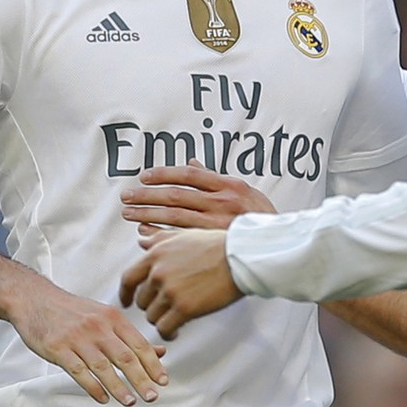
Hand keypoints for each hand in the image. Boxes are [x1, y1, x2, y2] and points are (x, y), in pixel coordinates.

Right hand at [7, 281, 168, 405]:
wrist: (35, 299)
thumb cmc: (72, 310)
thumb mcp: (105, 316)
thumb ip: (130, 336)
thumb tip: (160, 352)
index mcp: (113, 318)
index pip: (139, 343)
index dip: (153, 364)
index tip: (163, 380)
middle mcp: (98, 327)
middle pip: (125, 356)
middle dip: (141, 379)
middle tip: (152, 396)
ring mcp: (77, 337)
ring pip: (103, 366)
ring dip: (118, 387)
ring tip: (130, 401)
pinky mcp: (58, 348)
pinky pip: (78, 371)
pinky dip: (92, 387)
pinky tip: (103, 398)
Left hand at [119, 229, 241, 338]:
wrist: (240, 257)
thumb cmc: (217, 245)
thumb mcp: (184, 235)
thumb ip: (159, 239)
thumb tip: (142, 242)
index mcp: (156, 254)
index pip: (128, 278)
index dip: (125, 293)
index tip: (126, 301)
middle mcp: (158, 273)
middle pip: (142, 300)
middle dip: (152, 305)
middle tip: (164, 308)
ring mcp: (170, 291)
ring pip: (152, 316)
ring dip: (161, 319)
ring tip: (174, 319)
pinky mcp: (184, 308)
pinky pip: (165, 328)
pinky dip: (169, 332)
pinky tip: (176, 331)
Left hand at [120, 160, 275, 235]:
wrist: (279, 245)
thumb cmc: (262, 218)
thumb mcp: (245, 190)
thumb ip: (216, 177)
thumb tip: (193, 161)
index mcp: (229, 186)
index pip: (189, 174)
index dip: (164, 174)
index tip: (145, 177)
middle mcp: (221, 203)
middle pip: (176, 195)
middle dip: (148, 195)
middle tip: (127, 197)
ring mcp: (216, 225)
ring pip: (174, 217)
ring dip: (148, 214)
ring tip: (129, 214)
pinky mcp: (212, 245)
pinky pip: (180, 238)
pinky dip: (160, 235)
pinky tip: (144, 234)